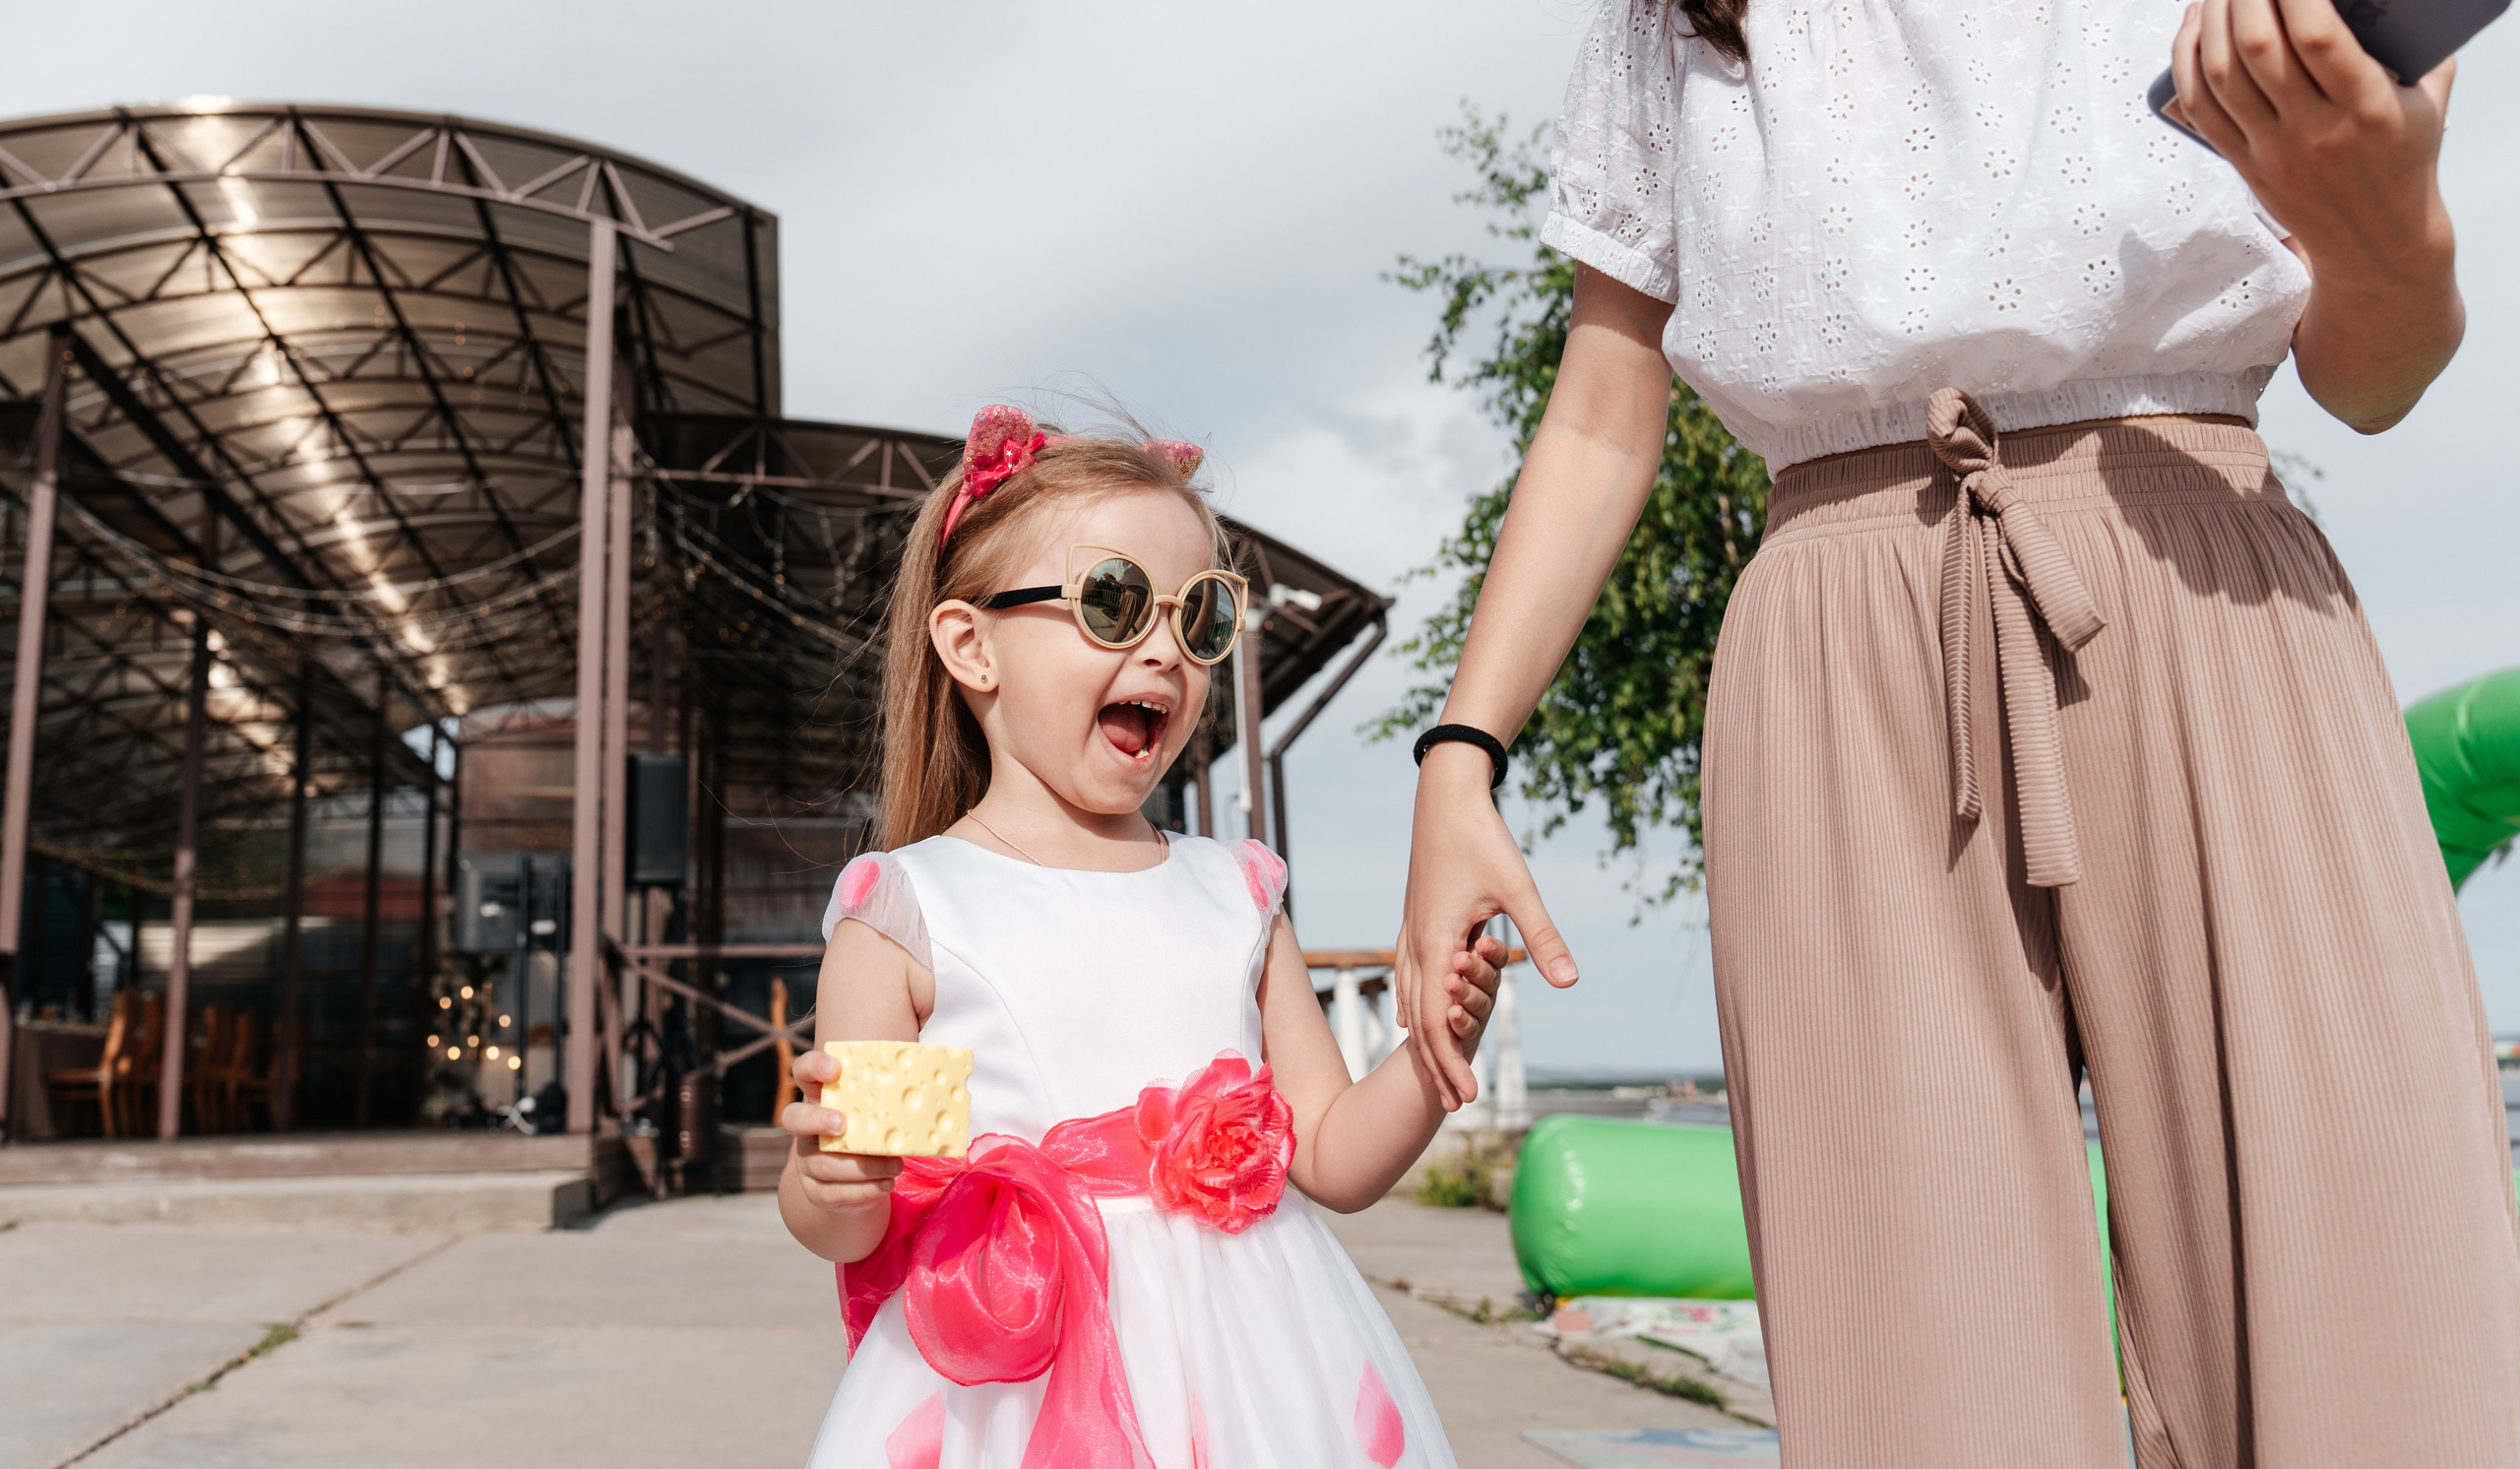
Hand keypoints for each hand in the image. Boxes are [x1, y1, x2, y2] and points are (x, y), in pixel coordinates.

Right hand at [780, 1048, 902, 1213]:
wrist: (861, 1184)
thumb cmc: (875, 1136)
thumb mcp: (879, 1115)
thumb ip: (890, 1102)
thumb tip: (931, 1093)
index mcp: (821, 1100)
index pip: (803, 1072)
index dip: (813, 1066)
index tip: (836, 1068)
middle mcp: (807, 1130)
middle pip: (793, 1118)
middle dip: (817, 1119)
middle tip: (843, 1124)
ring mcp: (807, 1161)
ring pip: (823, 1163)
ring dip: (862, 1166)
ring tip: (896, 1166)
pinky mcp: (815, 1191)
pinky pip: (833, 1192)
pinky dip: (863, 1190)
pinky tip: (886, 1184)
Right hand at [1395, 742, 1576, 1110]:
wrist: (1444, 798)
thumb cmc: (1482, 839)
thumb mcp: (1519, 890)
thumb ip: (1542, 938)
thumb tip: (1569, 981)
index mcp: (1435, 945)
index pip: (1437, 1024)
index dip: (1451, 1065)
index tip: (1470, 1099)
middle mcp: (1415, 946)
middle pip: (1419, 1023)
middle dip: (1436, 1066)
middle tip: (1455, 1107)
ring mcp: (1409, 935)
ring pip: (1409, 1003)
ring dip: (1425, 1041)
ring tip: (1439, 1073)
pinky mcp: (1413, 923)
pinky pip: (1407, 980)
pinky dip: (1414, 1008)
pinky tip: (1415, 1019)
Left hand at [2166, 0, 2461, 428]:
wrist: (2375, 244)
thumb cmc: (2404, 156)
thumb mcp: (2427, 100)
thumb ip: (2416, 44)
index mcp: (2368, 108)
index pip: (2319, 39)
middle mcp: (2315, 132)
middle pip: (2259, 51)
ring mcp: (2272, 151)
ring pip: (2221, 77)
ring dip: (2209, 22)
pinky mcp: (2243, 164)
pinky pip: (2201, 108)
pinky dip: (2188, 61)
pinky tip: (2194, 28)